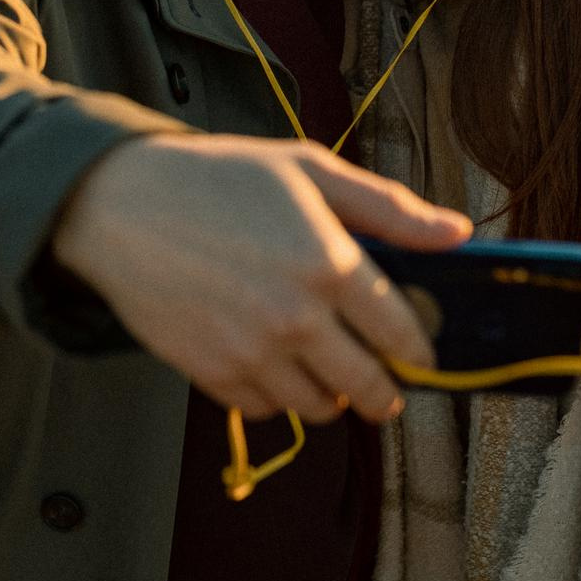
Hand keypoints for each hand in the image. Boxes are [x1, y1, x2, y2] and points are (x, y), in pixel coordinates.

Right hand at [51, 135, 468, 422]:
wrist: (121, 204)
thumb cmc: (220, 177)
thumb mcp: (309, 170)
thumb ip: (389, 208)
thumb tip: (460, 234)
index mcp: (329, 263)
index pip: (401, 333)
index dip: (419, 352)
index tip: (419, 356)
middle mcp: (296, 317)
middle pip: (367, 387)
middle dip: (384, 393)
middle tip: (383, 388)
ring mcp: (252, 352)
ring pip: (318, 408)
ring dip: (330, 396)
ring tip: (323, 370)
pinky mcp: (211, 373)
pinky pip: (264, 410)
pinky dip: (275, 396)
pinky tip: (271, 363)